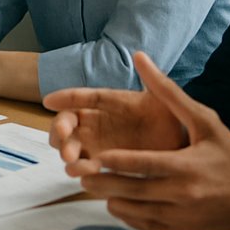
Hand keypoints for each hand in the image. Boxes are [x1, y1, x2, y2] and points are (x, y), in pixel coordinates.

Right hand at [45, 51, 186, 162]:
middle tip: (63, 136)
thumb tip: (139, 54)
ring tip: (72, 162)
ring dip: (68, 153)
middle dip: (60, 129)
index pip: (82, 97)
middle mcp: (97, 123)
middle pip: (68, 124)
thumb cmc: (171, 121)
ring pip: (71, 147)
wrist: (182, 150)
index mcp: (108, 103)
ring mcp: (98, 145)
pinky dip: (81, 171)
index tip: (48, 101)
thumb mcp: (163, 99)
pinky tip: (86, 175)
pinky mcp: (103, 167)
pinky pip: (85, 169)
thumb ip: (152, 80)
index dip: (65, 98)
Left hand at [49, 52, 229, 229]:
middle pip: (135, 191)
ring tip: (93, 187)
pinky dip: (129, 217)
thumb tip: (140, 57)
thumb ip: (169, 92)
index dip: (119, 160)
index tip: (98, 155)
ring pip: (137, 212)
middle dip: (105, 183)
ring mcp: (181, 216)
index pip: (145, 164)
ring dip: (112, 201)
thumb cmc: (227, 155)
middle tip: (82, 174)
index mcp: (186, 166)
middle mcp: (182, 194)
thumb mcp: (205, 120)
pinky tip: (117, 204)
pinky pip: (146, 226)